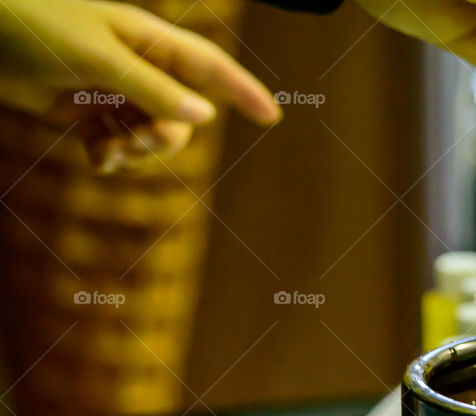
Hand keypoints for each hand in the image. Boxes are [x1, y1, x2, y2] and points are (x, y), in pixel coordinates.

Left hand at [0, 0, 281, 171]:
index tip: (272, 117)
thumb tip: (204, 117)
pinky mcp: (85, 110)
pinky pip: (118, 143)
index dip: (243, 91)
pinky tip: (93, 157)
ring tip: (104, 152)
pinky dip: (110, 156)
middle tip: (135, 143)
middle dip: (165, 138)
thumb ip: (152, 88)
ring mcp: (111, 89)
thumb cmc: (32, 27)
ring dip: (134, 152)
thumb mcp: (96, 58)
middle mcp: (137, 65)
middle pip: (181, 116)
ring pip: (150, 135)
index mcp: (148, 40)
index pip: (209, 68)